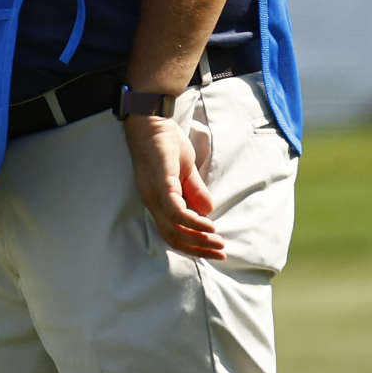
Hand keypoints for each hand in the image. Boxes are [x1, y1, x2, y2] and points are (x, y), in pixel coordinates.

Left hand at [121, 113, 224, 259]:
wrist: (151, 119)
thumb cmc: (165, 143)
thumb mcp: (185, 171)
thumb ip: (195, 191)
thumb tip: (207, 212)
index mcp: (157, 199)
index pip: (171, 232)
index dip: (192, 245)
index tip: (214, 250)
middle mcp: (152, 200)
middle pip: (172, 236)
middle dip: (198, 249)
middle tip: (220, 253)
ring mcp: (154, 193)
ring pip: (174, 228)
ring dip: (198, 239)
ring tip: (218, 242)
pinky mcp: (160, 183)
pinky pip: (175, 211)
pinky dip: (193, 222)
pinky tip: (209, 225)